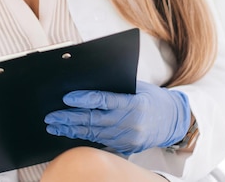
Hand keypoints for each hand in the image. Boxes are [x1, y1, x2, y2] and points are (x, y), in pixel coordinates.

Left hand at [44, 80, 190, 154]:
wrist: (174, 120)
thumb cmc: (151, 97)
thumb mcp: (136, 85)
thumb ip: (113, 85)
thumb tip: (84, 77)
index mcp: (134, 104)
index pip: (103, 100)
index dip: (83, 99)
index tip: (65, 98)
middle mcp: (131, 123)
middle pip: (94, 120)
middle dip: (69, 118)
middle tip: (50, 116)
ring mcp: (128, 138)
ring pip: (93, 133)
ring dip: (71, 130)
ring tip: (53, 126)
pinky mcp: (126, 147)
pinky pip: (99, 142)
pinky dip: (82, 136)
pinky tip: (68, 133)